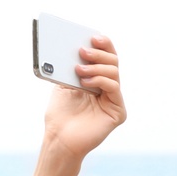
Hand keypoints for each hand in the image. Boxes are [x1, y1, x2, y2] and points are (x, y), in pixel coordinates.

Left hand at [43, 35, 125, 160]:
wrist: (58, 138)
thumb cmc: (60, 114)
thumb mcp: (63, 84)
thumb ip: (72, 67)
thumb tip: (78, 46)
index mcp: (97, 80)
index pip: (106, 57)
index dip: (104, 45)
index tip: (93, 36)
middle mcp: (108, 88)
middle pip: (113, 62)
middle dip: (98, 53)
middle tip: (83, 50)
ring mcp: (114, 99)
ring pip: (114, 72)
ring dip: (96, 67)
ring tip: (79, 69)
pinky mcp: (118, 111)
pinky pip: (114, 87)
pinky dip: (100, 81)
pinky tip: (86, 82)